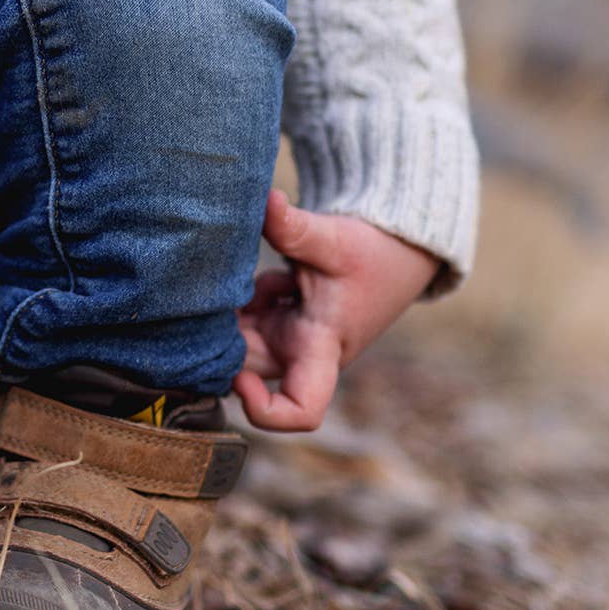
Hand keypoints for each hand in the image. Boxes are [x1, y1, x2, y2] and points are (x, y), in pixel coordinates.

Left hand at [233, 190, 442, 432]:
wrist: (396, 248)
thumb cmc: (373, 252)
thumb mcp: (333, 238)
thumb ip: (294, 228)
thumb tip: (266, 200)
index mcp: (322, 348)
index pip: (300, 409)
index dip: (263, 409)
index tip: (240, 376)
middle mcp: (303, 352)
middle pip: (248, 368)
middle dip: (226, 338)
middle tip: (212, 299)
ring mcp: (291, 336)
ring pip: (242, 341)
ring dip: (231, 315)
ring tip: (238, 279)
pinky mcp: (284, 318)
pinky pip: (247, 319)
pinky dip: (241, 299)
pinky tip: (258, 276)